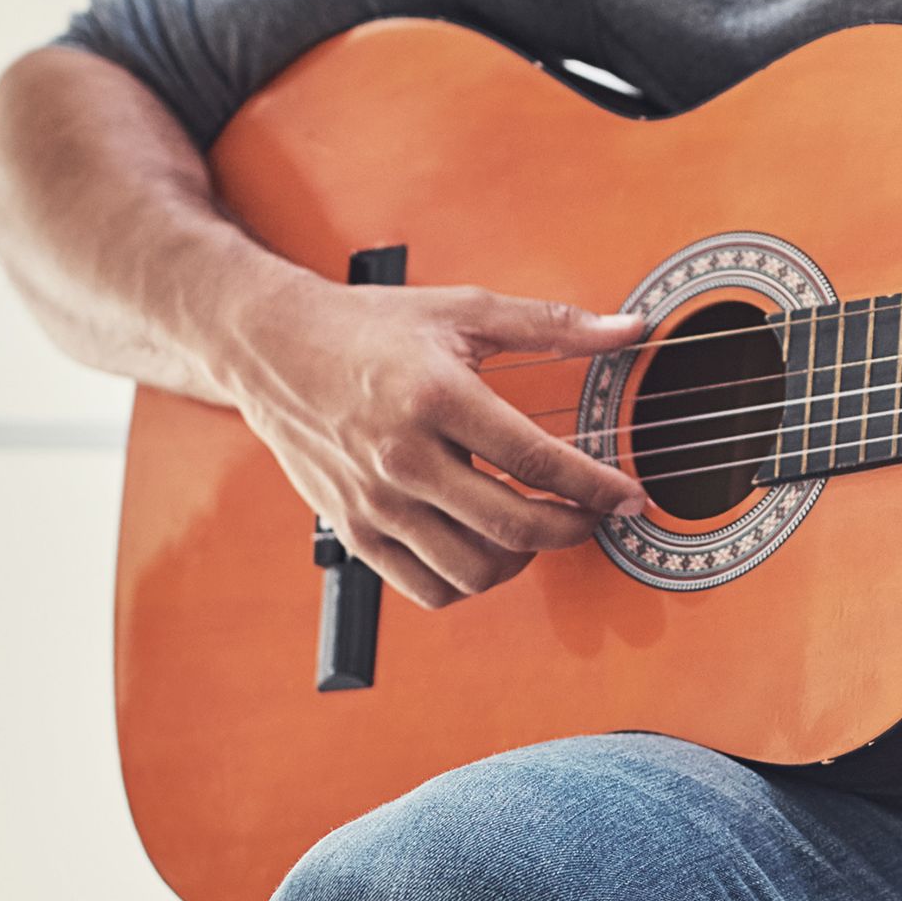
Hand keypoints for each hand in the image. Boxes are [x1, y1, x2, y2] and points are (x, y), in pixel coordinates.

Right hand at [223, 268, 650, 606]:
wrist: (272, 348)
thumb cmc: (367, 329)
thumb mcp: (463, 310)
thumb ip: (551, 325)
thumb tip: (627, 328)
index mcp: (437, 398)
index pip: (536, 462)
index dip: (596, 488)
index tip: (629, 496)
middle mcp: (404, 457)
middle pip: (513, 529)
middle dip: (572, 530)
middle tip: (592, 514)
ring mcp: (376, 502)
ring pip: (473, 571)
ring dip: (522, 561)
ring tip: (536, 530)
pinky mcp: (355, 531)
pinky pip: (426, 590)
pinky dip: (469, 582)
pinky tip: (484, 548)